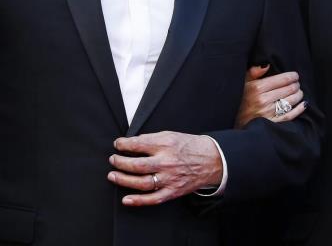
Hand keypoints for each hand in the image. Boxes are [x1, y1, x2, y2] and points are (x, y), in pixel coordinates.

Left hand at [108, 131, 223, 205]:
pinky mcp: (173, 190)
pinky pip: (153, 198)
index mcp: (167, 145)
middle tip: (113, 160)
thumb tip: (132, 143)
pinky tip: (126, 199)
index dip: (123, 144)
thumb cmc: (191, 147)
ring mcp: (170, 178)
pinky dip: (138, 201)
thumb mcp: (173, 135)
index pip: (138, 144)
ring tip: (113, 175)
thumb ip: (153, 138)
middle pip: (136, 165)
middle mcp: (167, 162)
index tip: (118, 144)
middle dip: (119, 162)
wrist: (213, 160)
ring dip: (123, 179)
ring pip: (141, 182)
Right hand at [235, 65, 305, 127]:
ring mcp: (268, 113)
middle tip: (297, 84)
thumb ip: (253, 73)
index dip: (292, 76)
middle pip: (289, 89)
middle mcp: (263, 100)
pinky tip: (303, 104)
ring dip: (298, 95)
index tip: (295, 76)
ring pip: (291, 101)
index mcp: (256, 88)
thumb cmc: (239, 101)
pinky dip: (299, 109)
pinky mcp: (272, 124)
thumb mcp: (242, 84)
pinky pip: (290, 115)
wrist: (234, 124)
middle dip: (296, 85)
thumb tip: (266, 65)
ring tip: (299, 92)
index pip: (282, 79)